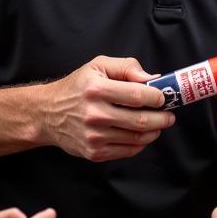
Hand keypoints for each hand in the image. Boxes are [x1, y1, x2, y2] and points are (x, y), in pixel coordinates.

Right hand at [40, 56, 169, 161]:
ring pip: (136, 137)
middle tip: (169, 115)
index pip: (138, 95)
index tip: (164, 97)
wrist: (48, 114)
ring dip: (154, 131)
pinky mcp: (94, 152)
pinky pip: (126, 151)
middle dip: (162, 118)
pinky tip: (142, 135)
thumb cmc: (76, 88)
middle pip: (141, 120)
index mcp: (97, 89)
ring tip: (158, 124)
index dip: (157, 97)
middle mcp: (95, 114)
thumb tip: (152, 78)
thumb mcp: (97, 66)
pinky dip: (140, 144)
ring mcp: (94, 136)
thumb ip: (126, 67)